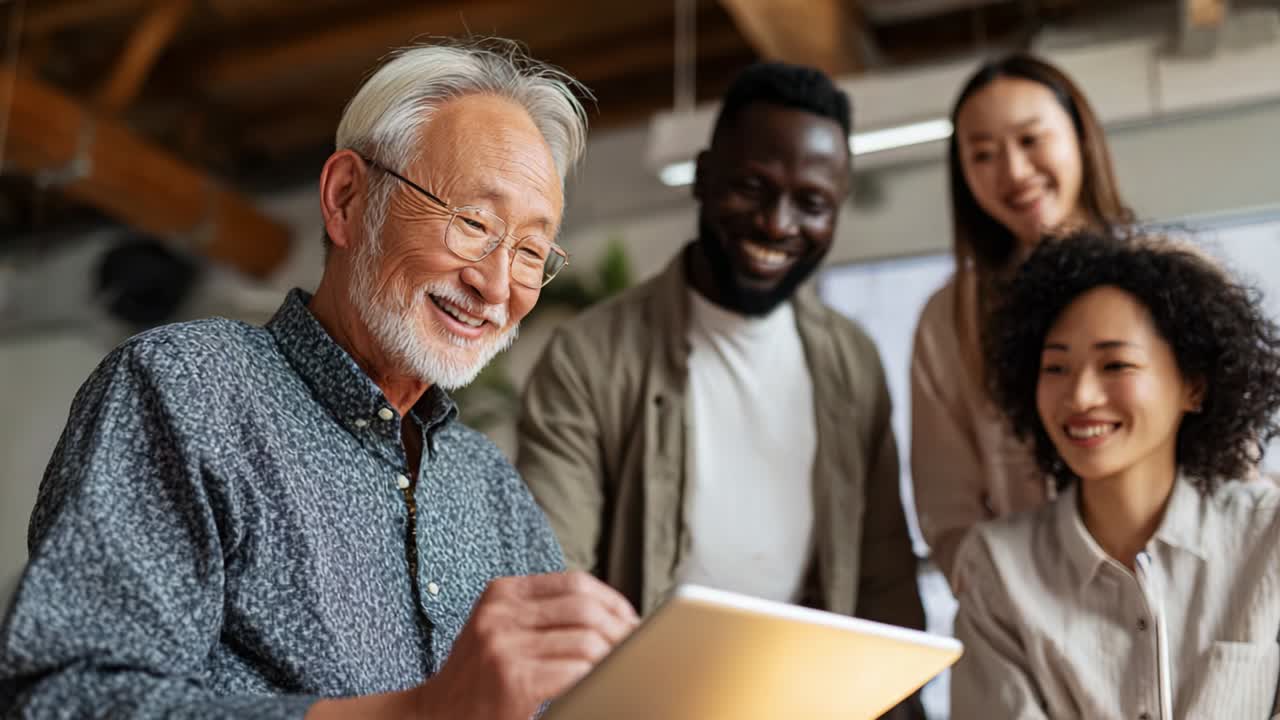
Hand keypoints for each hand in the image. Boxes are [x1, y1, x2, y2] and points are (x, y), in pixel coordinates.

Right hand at [416, 571, 638, 719]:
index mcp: (501, 593)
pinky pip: (577, 669)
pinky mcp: (513, 679)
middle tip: (639, 648)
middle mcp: (500, 613)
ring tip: (627, 666)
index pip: (574, 583)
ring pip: (587, 638)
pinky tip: (605, 683)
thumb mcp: (500, 631)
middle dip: (621, 628)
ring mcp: (504, 645)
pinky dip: (600, 675)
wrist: (432, 717)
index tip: (631, 621)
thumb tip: (611, 616)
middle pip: (585, 607)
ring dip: (617, 654)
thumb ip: (542, 617)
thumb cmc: (478, 680)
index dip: (612, 600)